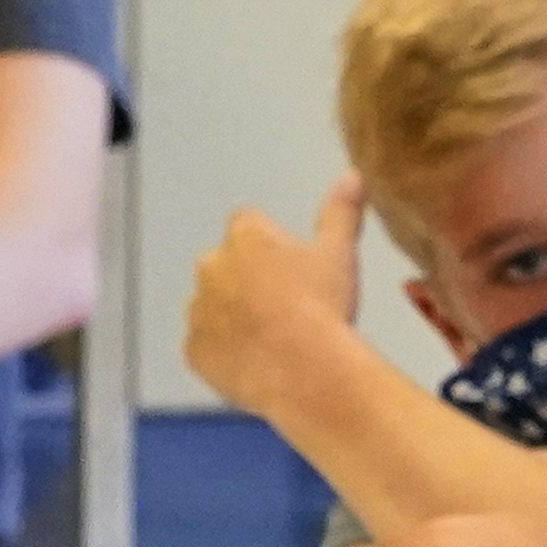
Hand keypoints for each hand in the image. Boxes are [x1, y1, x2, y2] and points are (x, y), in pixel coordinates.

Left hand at [183, 183, 369, 409]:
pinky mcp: (194, 349)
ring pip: (214, 308)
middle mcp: (211, 265)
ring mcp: (198, 309)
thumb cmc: (323, 307)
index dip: (273, 249)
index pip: (250, 226)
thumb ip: (340, 213)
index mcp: (245, 236)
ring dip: (236, 319)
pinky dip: (227, 355)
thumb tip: (352, 175)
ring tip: (276, 343)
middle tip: (288, 310)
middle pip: (227, 267)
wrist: (306, 372)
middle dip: (249, 283)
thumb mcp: (341, 255)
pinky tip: (259, 365)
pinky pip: (208, 348)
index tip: (295, 271)